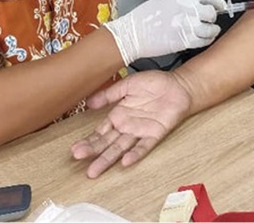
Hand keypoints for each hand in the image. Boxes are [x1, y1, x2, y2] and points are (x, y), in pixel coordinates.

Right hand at [71, 70, 190, 177]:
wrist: (178, 85)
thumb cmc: (154, 83)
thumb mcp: (128, 85)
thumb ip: (110, 94)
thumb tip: (89, 102)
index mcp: (119, 115)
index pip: (100, 131)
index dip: (88, 140)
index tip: (75, 149)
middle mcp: (127, 126)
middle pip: (107, 142)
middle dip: (92, 151)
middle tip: (78, 159)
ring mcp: (140, 132)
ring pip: (121, 148)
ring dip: (108, 158)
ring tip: (94, 169)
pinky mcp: (155, 134)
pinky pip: (143, 146)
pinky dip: (135, 154)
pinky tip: (125, 162)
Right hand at [103, 0, 224, 65]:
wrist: (133, 33)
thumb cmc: (144, 17)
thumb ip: (183, 1)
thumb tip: (197, 4)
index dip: (217, 2)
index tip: (221, 6)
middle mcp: (186, 9)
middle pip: (211, 12)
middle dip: (213, 17)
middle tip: (210, 20)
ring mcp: (186, 25)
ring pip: (211, 28)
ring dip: (212, 30)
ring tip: (211, 31)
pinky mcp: (184, 41)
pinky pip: (203, 41)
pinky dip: (207, 40)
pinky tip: (204, 39)